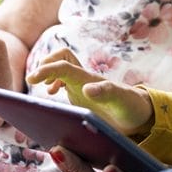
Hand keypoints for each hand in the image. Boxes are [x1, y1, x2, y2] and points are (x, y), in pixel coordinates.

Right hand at [27, 48, 153, 136]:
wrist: (140, 113)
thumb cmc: (132, 106)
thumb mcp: (121, 100)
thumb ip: (106, 93)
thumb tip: (86, 89)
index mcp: (89, 79)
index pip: (63, 66)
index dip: (46, 69)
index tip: (32, 78)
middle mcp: (83, 79)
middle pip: (60, 57)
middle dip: (46, 64)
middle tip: (37, 80)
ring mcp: (81, 86)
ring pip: (60, 67)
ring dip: (48, 72)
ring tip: (46, 87)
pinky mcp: (80, 94)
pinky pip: (62, 79)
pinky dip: (51, 82)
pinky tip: (52, 94)